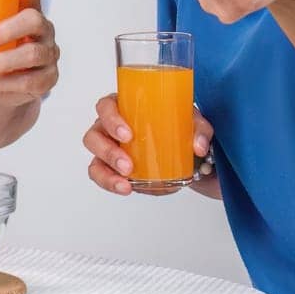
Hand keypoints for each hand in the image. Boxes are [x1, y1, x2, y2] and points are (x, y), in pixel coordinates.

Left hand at [0, 0, 58, 107]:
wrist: (0, 84)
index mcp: (27, 6)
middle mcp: (42, 28)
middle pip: (35, 20)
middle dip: (9, 29)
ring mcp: (48, 53)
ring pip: (34, 54)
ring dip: (5, 60)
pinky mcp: (46, 78)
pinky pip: (33, 81)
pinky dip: (8, 82)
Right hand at [83, 92, 213, 195]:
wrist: (186, 154)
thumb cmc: (180, 128)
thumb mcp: (194, 123)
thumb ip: (200, 130)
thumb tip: (198, 146)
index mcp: (125, 107)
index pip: (106, 106)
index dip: (110, 118)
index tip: (127, 134)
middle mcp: (111, 127)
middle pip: (94, 134)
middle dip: (108, 150)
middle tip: (128, 164)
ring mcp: (109, 149)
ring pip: (95, 158)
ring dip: (107, 171)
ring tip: (127, 179)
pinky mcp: (113, 169)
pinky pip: (101, 175)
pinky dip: (109, 182)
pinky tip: (125, 187)